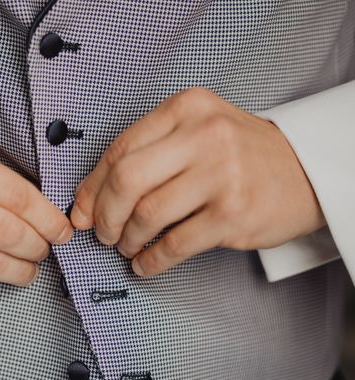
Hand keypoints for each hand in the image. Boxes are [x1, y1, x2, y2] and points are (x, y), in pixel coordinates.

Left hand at [70, 87, 325, 276]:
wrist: (305, 172)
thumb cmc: (237, 155)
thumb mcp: (194, 133)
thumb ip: (143, 157)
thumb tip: (85, 203)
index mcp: (186, 108)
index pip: (119, 150)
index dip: (91, 187)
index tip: (81, 211)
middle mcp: (204, 136)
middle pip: (126, 180)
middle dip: (104, 215)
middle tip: (103, 233)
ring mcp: (222, 175)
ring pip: (147, 214)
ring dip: (127, 240)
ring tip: (127, 247)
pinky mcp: (233, 215)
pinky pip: (174, 245)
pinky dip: (151, 261)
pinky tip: (145, 264)